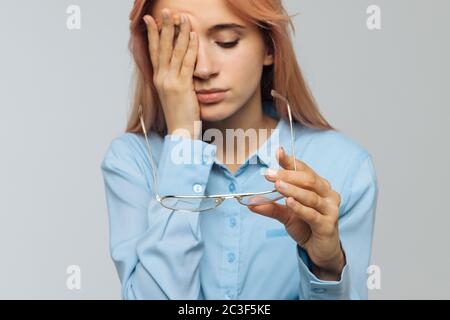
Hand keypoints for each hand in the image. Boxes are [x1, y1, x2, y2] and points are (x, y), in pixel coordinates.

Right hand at [143, 9, 200, 139]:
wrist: (180, 132)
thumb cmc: (179, 115)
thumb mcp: (173, 94)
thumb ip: (174, 79)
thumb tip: (178, 67)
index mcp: (158, 79)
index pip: (154, 51)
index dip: (153, 34)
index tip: (151, 19)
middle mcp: (161, 78)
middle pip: (162, 47)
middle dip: (165, 26)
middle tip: (167, 10)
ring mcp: (171, 82)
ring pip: (174, 51)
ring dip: (179, 32)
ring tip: (182, 16)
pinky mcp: (182, 87)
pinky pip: (187, 63)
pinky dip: (190, 48)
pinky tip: (193, 35)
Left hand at [248, 147, 345, 280]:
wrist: (320, 250)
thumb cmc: (306, 227)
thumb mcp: (286, 215)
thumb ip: (271, 207)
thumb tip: (250, 203)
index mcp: (319, 186)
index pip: (304, 169)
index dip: (290, 161)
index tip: (278, 152)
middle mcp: (327, 194)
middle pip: (308, 180)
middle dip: (287, 175)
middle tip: (268, 174)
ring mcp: (330, 209)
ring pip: (310, 196)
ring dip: (292, 189)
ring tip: (276, 185)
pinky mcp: (328, 225)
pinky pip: (312, 214)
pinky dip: (300, 208)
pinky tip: (289, 202)